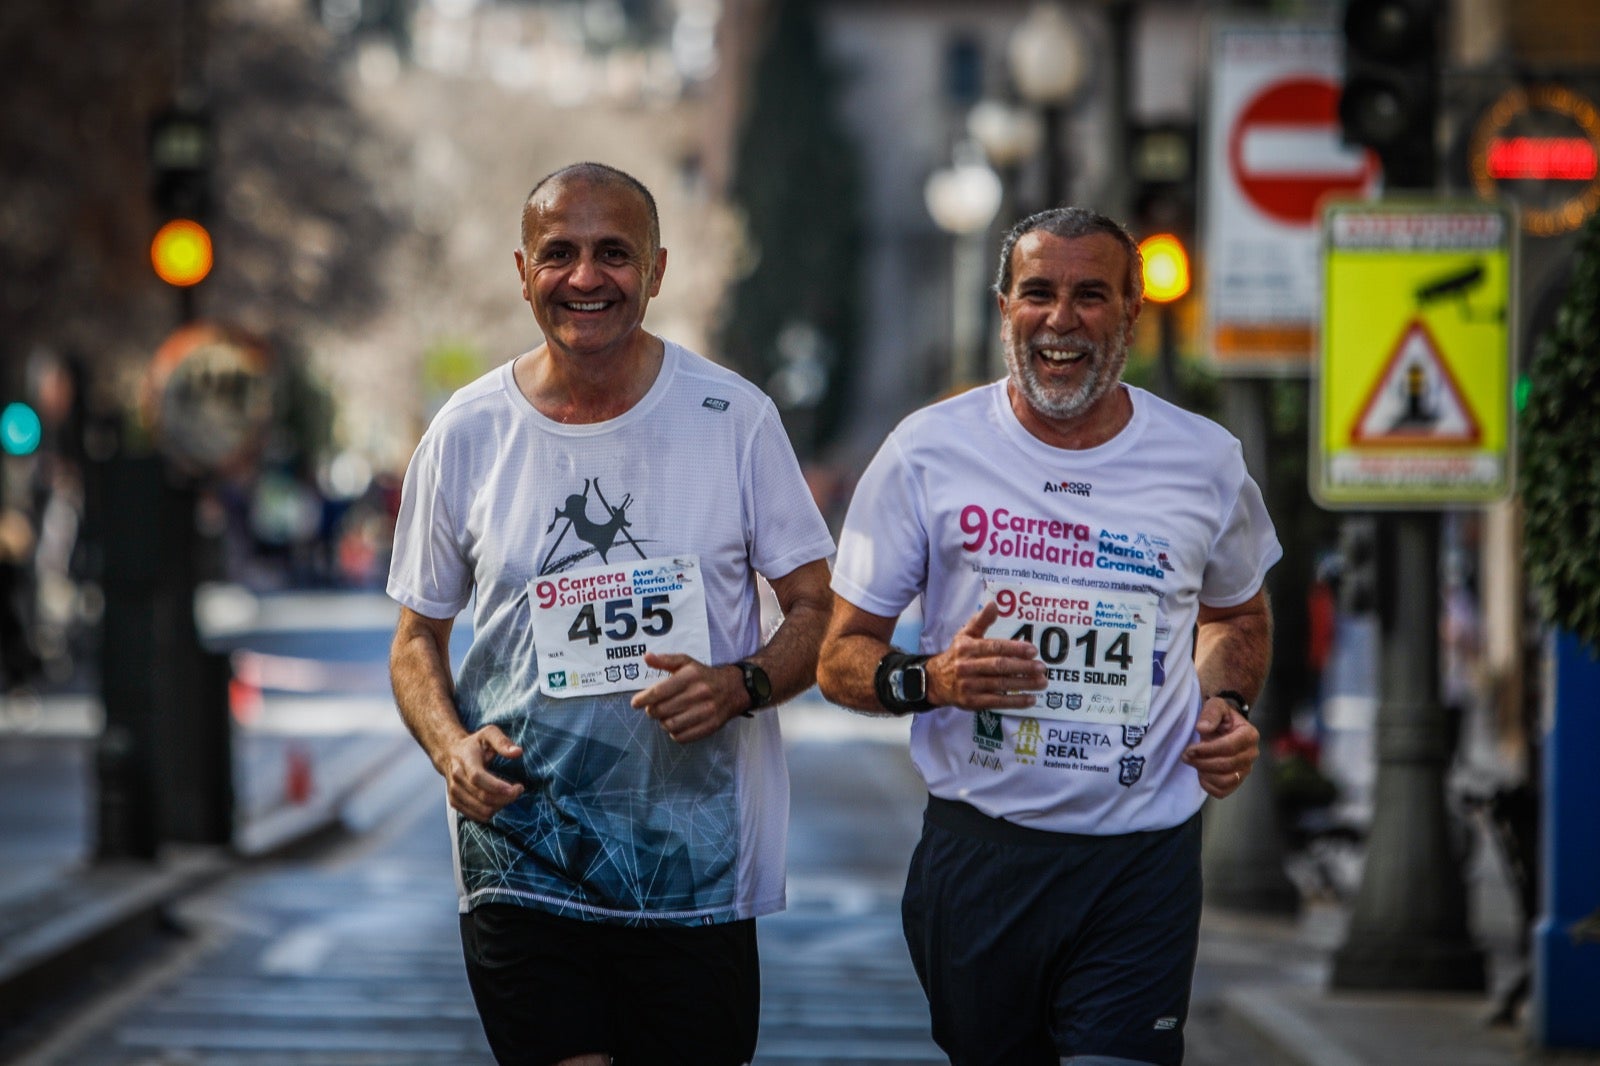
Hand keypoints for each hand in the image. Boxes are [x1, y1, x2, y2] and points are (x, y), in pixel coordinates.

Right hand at [441, 725, 524, 822]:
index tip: (517, 788)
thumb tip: (518, 752)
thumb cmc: (474, 744)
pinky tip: (498, 801)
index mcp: (465, 760)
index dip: (498, 786)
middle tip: (518, 790)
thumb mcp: (489, 734)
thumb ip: (503, 742)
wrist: (450, 754)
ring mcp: (454, 793)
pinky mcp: (455, 803)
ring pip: (482, 810)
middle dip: (506, 798)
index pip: (478, 778)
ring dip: (501, 806)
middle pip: (483, 797)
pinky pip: (477, 816)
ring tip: (508, 795)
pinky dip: (492, 812)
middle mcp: (457, 778)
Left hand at [632, 653, 741, 742]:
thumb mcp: (686, 662)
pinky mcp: (710, 726)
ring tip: (666, 715)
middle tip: (653, 708)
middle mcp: (699, 693)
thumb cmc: (703, 676)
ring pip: (670, 725)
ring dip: (663, 722)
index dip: (643, 699)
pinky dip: (674, 733)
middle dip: (652, 711)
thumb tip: (646, 657)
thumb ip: (665, 660)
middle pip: (661, 710)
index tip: (635, 703)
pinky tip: (677, 724)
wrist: (734, 689)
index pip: (659, 692)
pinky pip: (682, 737)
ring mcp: (706, 712)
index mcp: (690, 676)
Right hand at [926, 602, 1046, 711]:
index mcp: (966, 648)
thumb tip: (994, 604)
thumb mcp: (965, 635)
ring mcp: (968, 686)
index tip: (1033, 651)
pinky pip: (997, 702)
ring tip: (1042, 682)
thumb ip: (981, 620)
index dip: (1015, 649)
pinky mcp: (972, 702)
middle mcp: (966, 667)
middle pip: (999, 667)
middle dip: (1023, 667)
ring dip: (1024, 684)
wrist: (936, 681)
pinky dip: (1015, 702)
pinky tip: (1031, 699)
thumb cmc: (957, 655)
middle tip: (1042, 668)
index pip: (994, 647)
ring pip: (1001, 685)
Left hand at [1181, 696, 1257, 797]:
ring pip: (1226, 780)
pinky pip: (1223, 791)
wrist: (1224, 727)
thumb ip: (1211, 713)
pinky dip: (1209, 785)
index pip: (1229, 747)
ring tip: (1193, 763)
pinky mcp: (1237, 781)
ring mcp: (1245, 769)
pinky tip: (1200, 773)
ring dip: (1205, 773)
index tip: (1190, 749)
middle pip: (1227, 765)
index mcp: (1249, 735)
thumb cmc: (1220, 716)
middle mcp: (1251, 754)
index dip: (1207, 750)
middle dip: (1202, 762)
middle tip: (1186, 756)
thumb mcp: (1215, 705)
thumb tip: (1203, 728)